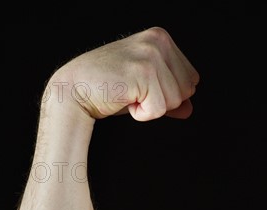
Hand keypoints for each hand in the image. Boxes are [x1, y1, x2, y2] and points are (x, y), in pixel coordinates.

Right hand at [46, 27, 198, 120]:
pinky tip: (125, 100)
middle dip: (162, 101)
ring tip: (129, 94)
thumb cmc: (108, 87)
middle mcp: (158, 41)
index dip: (168, 93)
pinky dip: (142, 114)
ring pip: (175, 102)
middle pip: (187, 91)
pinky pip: (158, 110)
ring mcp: (151, 55)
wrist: (75, 90)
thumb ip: (170, 95)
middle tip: (135, 91)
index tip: (142, 86)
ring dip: (150, 108)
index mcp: (161, 38)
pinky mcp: (142, 73)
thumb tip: (189, 110)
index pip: (192, 79)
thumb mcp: (145, 88)